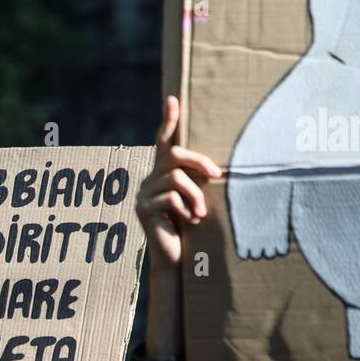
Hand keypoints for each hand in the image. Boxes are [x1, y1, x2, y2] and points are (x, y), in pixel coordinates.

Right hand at [136, 96, 221, 273]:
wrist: (174, 260)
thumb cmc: (190, 230)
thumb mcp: (195, 201)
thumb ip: (196, 183)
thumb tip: (216, 169)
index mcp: (162, 176)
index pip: (163, 143)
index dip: (168, 122)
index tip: (173, 100)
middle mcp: (148, 180)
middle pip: (173, 155)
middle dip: (197, 161)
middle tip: (216, 174)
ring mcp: (143, 194)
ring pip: (175, 178)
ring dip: (195, 195)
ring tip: (200, 213)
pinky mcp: (143, 208)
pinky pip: (171, 197)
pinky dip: (186, 208)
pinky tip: (189, 222)